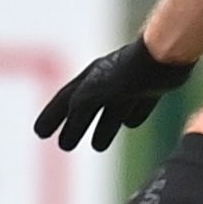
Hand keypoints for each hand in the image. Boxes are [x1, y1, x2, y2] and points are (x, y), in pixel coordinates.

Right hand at [35, 37, 193, 151]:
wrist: (163, 56)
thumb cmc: (126, 72)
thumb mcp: (94, 91)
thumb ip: (79, 106)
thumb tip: (73, 116)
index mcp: (89, 79)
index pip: (64, 102)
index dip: (51, 118)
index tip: (40, 133)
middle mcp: (107, 80)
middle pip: (86, 109)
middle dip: (74, 128)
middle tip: (64, 146)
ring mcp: (130, 83)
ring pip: (111, 110)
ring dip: (102, 128)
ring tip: (97, 147)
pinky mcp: (152, 86)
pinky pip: (137, 105)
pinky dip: (132, 116)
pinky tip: (131, 124)